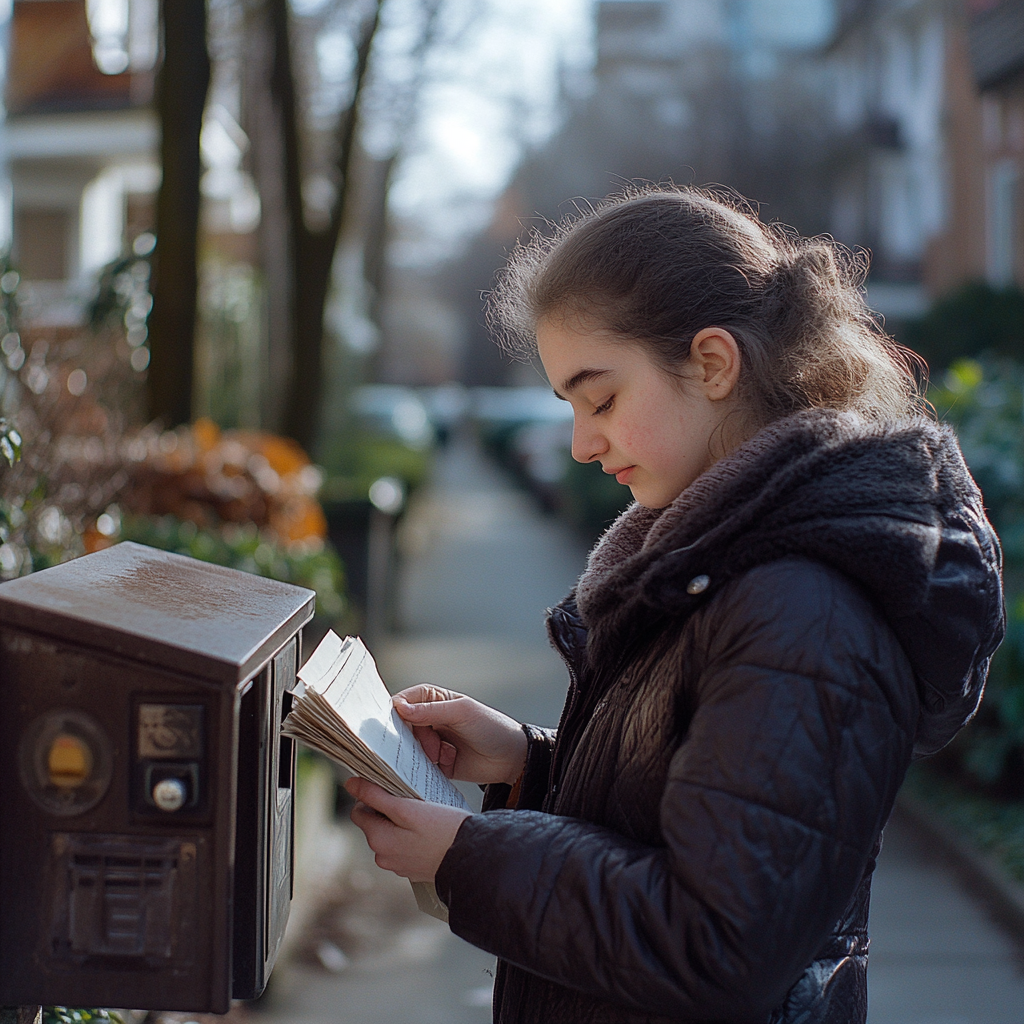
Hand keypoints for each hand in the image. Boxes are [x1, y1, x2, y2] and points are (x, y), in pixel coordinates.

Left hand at [346, 777, 470, 881]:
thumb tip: (350, 784)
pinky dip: (412, 837)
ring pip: (391, 835)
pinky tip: (430, 830)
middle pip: (375, 824)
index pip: (359, 812)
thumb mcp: (407, 807)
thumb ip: (376, 796)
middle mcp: (383, 857)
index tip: (392, 789)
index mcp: (378, 840)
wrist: (472, 857)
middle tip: (413, 800)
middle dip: (389, 810)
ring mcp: (399, 866)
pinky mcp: (414, 869)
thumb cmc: (443, 830)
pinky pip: (406, 847)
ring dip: (401, 824)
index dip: (372, 797)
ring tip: (424, 815)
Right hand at [393, 684, 526, 785]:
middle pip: (402, 727)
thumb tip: (399, 708)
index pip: (404, 701)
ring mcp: (432, 741)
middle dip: (412, 737)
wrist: (511, 759)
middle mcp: (430, 719)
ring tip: (445, 755)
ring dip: (424, 752)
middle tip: (431, 745)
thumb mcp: (462, 713)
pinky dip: (427, 766)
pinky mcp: (436, 763)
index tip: (390, 724)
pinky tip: (447, 763)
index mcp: (435, 700)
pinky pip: (418, 766)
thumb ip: (430, 711)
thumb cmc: (491, 727)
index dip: (395, 711)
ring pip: (408, 748)